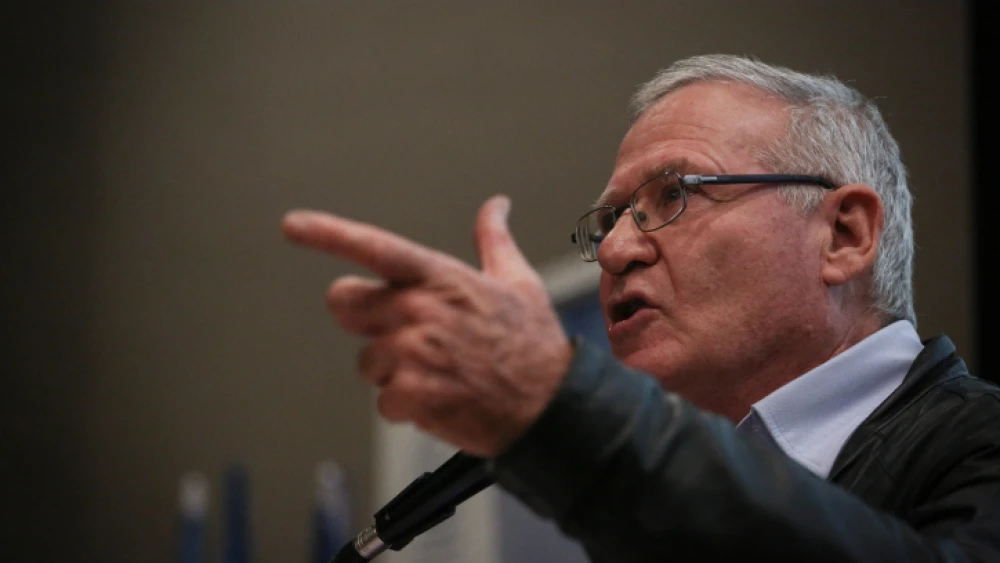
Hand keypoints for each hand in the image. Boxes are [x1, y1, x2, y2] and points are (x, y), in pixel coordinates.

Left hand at [281, 195, 572, 456]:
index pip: (375, 247)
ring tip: (441, 373)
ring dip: (394, 372)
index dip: (329, 233)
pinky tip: (442, 399)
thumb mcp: (518, 282)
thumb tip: (496, 205)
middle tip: (405, 334)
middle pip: (345, 304)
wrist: (551, 407)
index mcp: (440, 277)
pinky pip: (383, 402)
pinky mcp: (410, 396)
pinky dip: (407, 408)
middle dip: (366, 319)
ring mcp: (411, 353)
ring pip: (367, 361)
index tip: (292, 225)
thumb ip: (494, 240)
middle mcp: (418, 310)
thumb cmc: (534, 344)